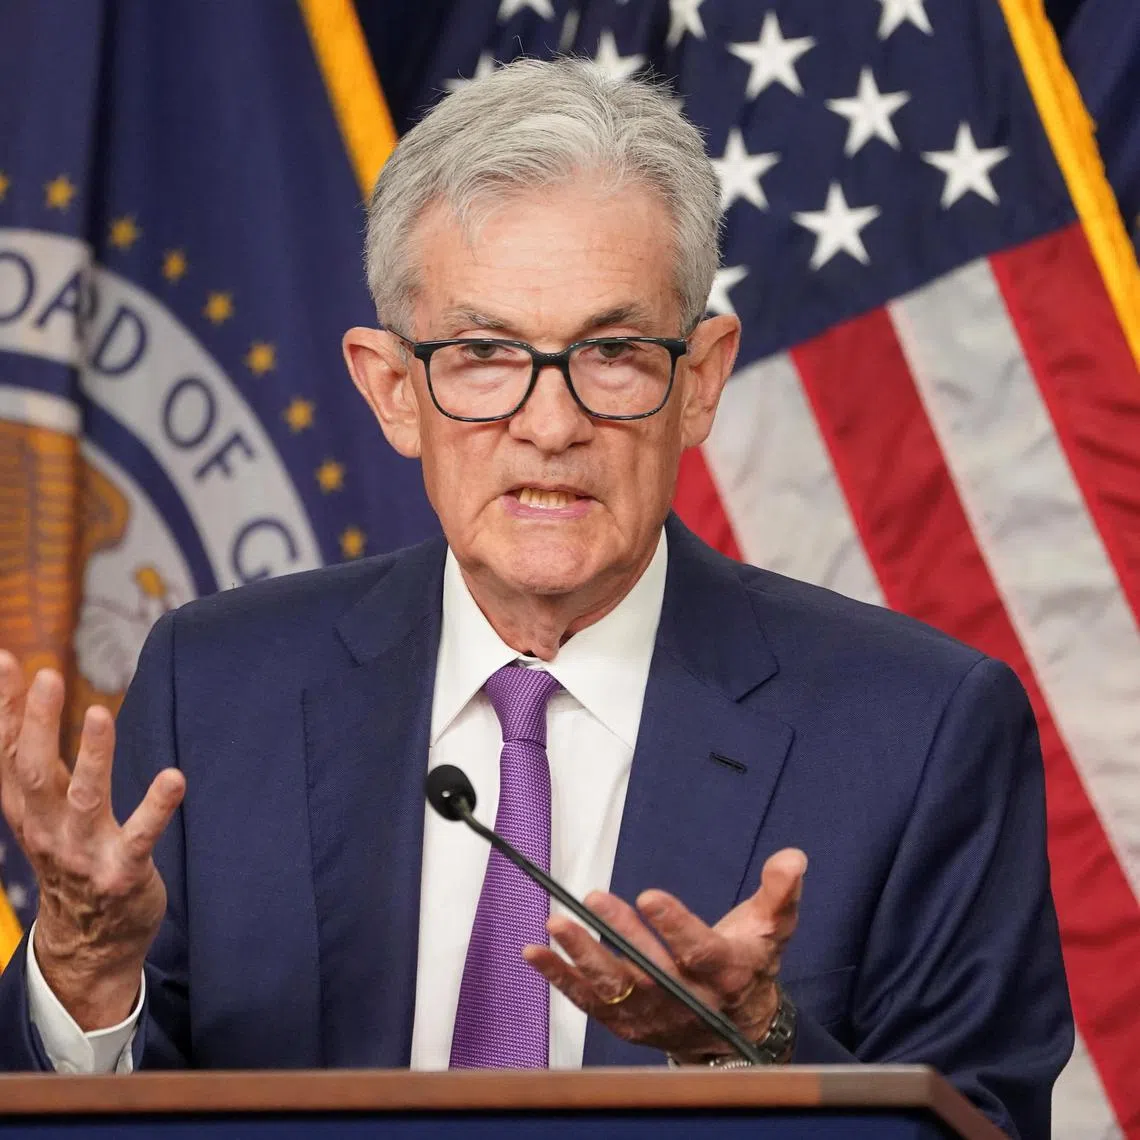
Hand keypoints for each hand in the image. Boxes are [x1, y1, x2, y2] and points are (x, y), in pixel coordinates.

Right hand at [0, 652, 184, 1029]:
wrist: (88, 943)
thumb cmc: (69, 857)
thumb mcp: (41, 811)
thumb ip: (33, 760)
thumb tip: (21, 697)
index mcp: (26, 812)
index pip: (7, 753)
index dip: (6, 708)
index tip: (7, 659)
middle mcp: (48, 830)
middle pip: (35, 771)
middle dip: (39, 723)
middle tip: (49, 675)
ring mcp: (85, 853)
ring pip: (84, 800)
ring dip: (93, 757)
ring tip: (102, 714)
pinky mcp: (123, 873)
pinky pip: (140, 837)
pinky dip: (156, 808)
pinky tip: (174, 777)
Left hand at [523, 848, 806, 1062]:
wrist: (737, 1027)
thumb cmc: (749, 962)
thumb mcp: (772, 927)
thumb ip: (780, 892)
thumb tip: (793, 856)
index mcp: (726, 973)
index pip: (701, 951)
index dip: (677, 926)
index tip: (650, 895)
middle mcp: (688, 999)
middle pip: (651, 970)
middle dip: (621, 935)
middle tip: (594, 899)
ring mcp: (654, 1015)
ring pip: (615, 988)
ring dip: (583, 958)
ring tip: (557, 925)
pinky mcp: (627, 1022)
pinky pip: (590, 1003)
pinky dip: (561, 980)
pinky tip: (535, 953)